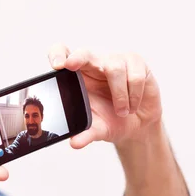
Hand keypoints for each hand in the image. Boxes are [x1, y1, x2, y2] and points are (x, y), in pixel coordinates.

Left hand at [48, 45, 162, 147]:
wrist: (137, 125)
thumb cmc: (110, 120)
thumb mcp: (96, 129)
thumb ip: (85, 134)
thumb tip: (75, 143)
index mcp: (77, 76)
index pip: (62, 54)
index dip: (57, 55)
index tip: (56, 67)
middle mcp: (94, 64)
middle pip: (84, 52)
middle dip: (77, 58)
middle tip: (70, 65)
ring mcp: (115, 60)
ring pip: (114, 68)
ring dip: (119, 95)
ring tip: (122, 112)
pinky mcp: (135, 63)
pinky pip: (134, 75)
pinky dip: (134, 95)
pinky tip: (133, 105)